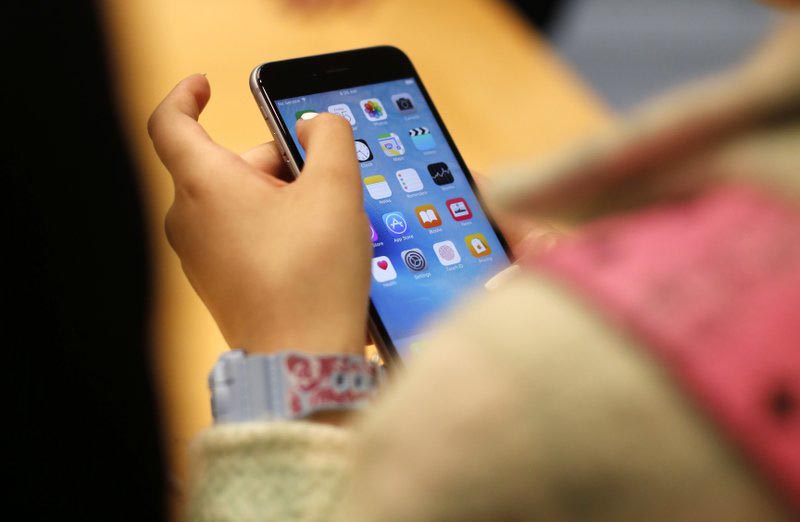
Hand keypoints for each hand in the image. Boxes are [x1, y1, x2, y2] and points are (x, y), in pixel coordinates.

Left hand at [148, 74, 370, 354]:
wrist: (301, 358)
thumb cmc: (313, 274)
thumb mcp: (337, 189)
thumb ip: (331, 137)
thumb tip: (318, 124)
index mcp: (205, 185)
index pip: (170, 122)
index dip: (186, 95)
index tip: (204, 84)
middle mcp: (189, 219)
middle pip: (227, 164)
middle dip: (277, 162)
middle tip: (323, 181)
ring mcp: (199, 255)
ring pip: (237, 200)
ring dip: (281, 197)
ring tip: (325, 223)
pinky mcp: (217, 281)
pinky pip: (239, 233)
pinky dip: (273, 228)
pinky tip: (311, 250)